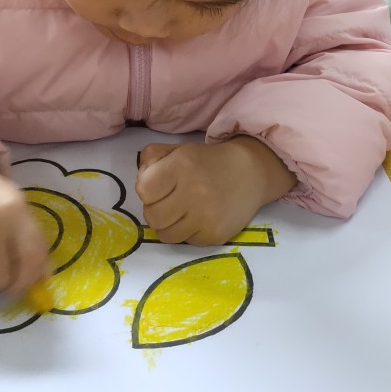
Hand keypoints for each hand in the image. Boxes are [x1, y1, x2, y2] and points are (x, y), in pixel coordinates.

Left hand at [135, 137, 295, 245]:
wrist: (250, 173)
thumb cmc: (206, 161)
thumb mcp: (177, 149)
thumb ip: (151, 159)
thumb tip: (140, 183)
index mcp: (182, 164)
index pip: (144, 190)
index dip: (147, 189)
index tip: (159, 186)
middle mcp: (194, 191)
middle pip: (152, 216)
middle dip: (155, 209)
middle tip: (168, 201)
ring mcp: (206, 216)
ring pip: (165, 235)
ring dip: (168, 225)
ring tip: (180, 212)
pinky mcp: (215, 235)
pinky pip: (186, 242)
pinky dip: (187, 233)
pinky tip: (198, 219)